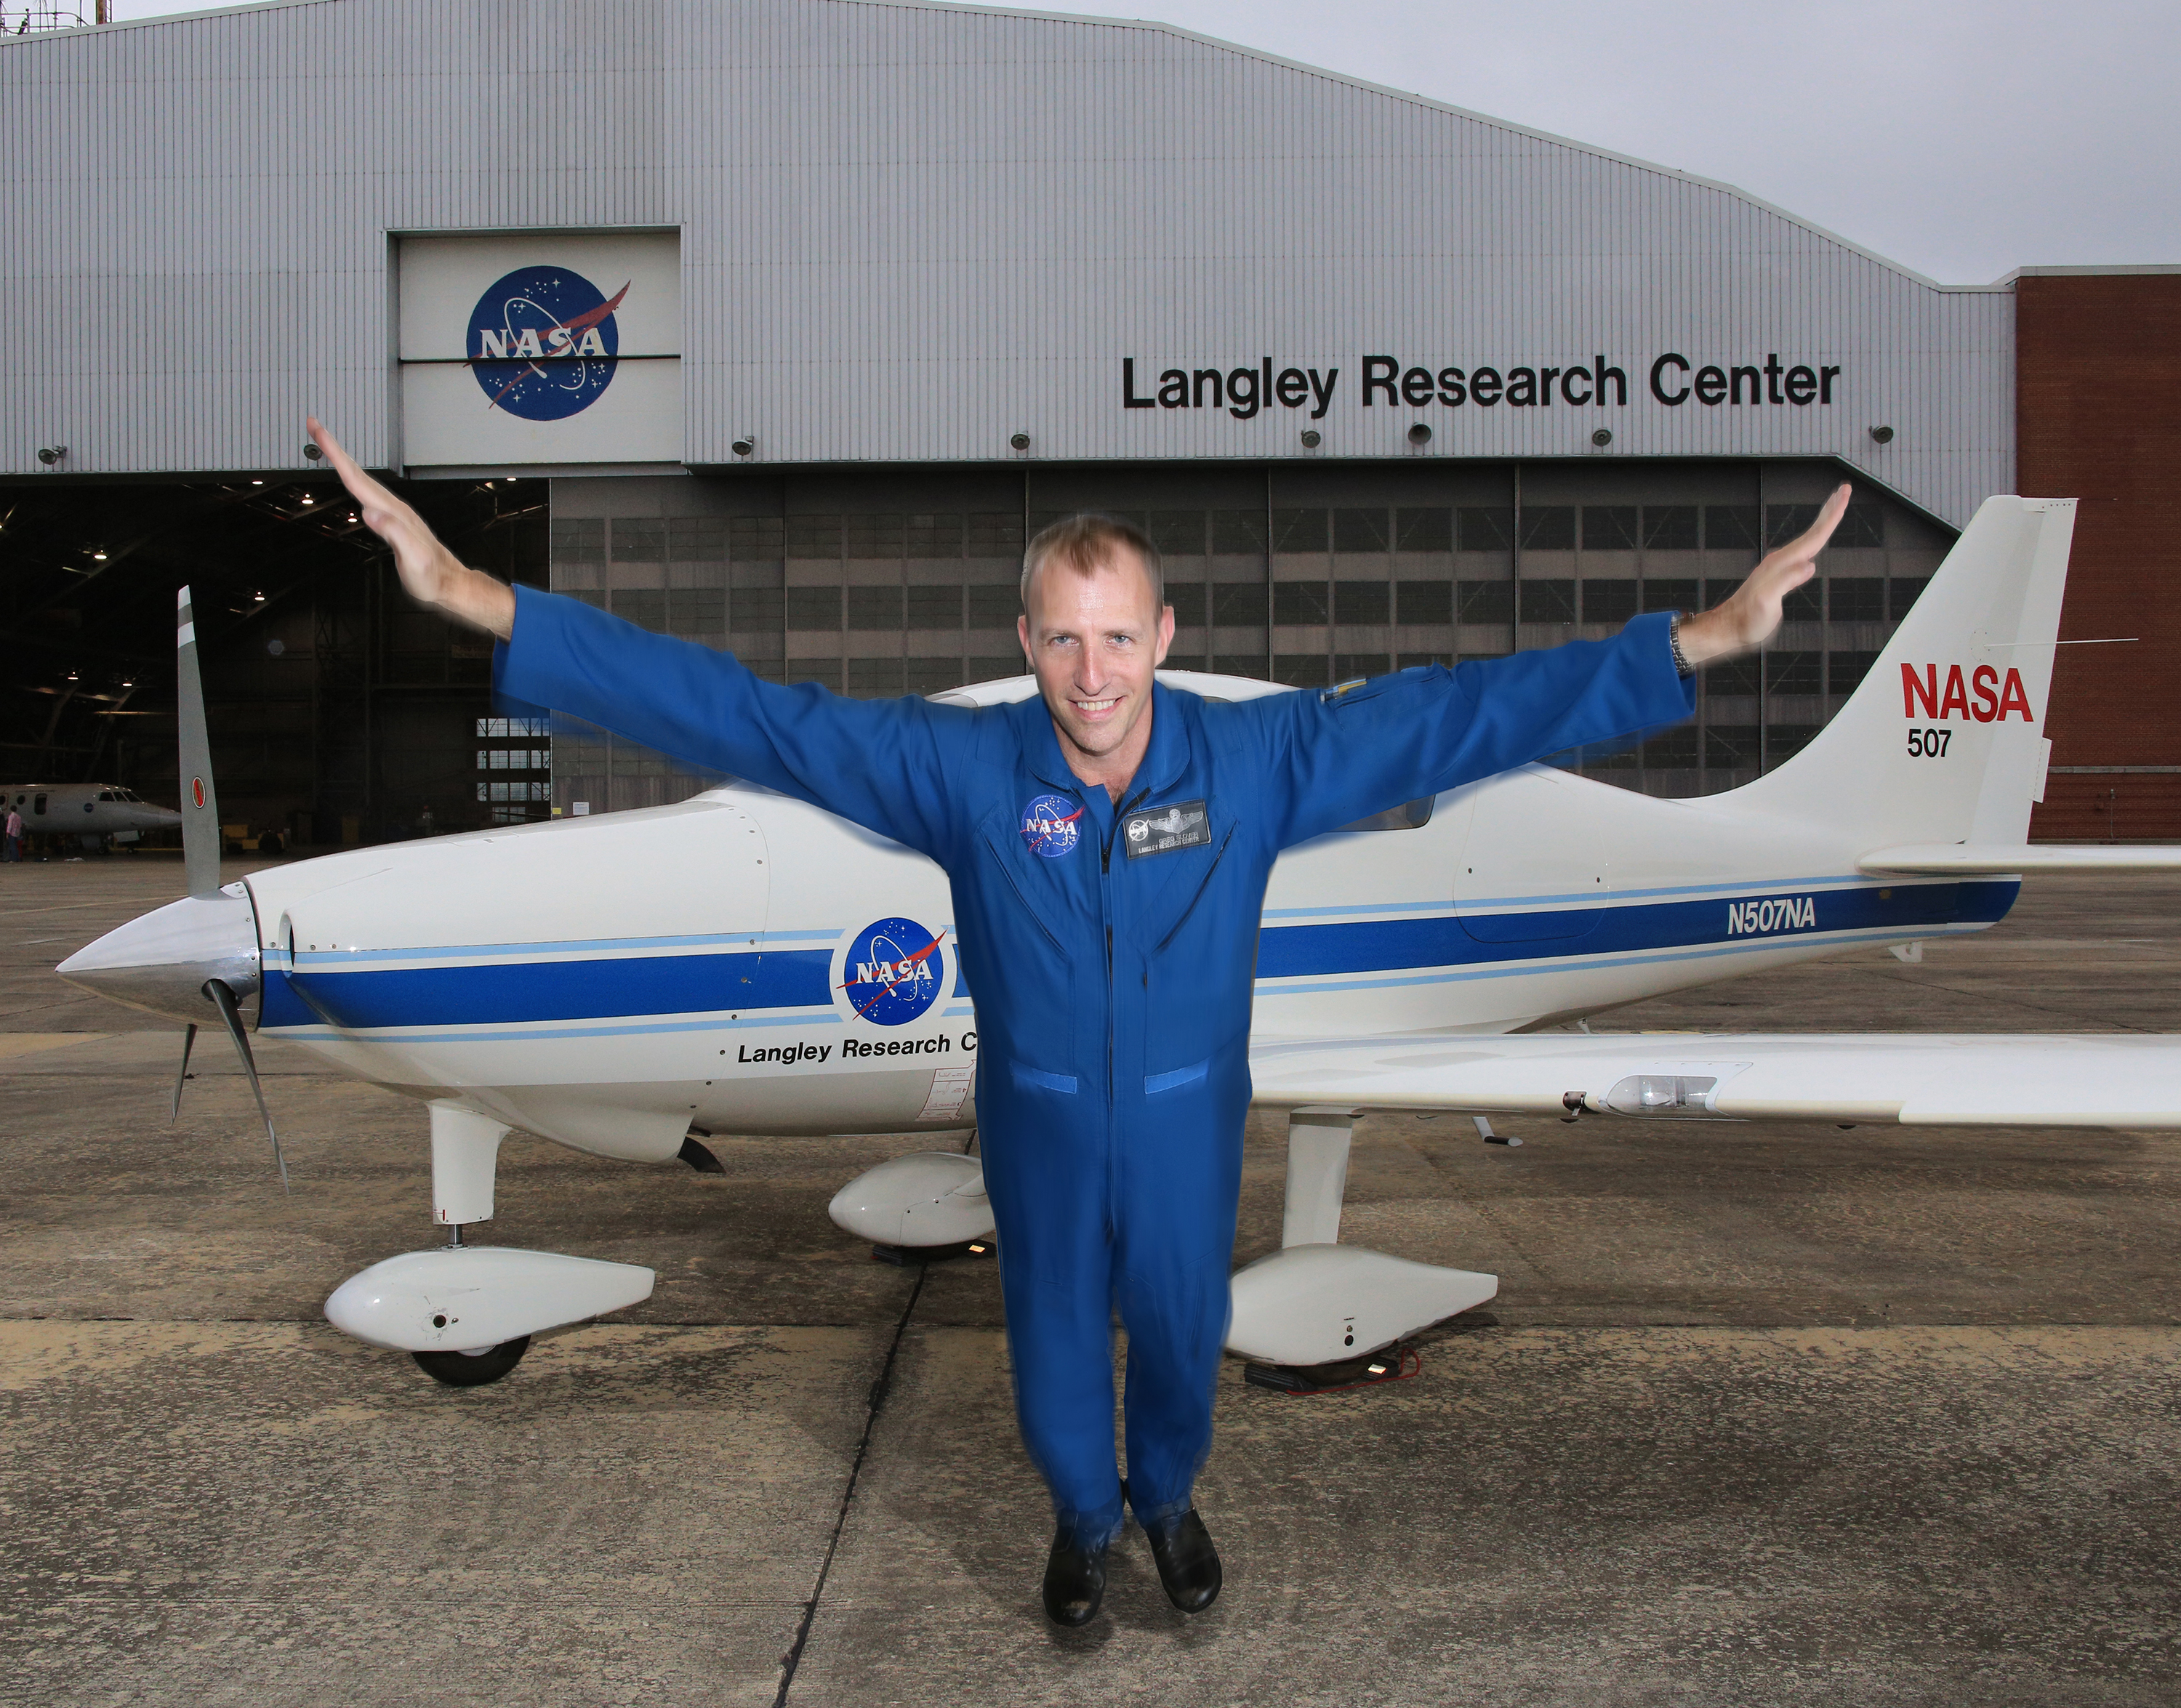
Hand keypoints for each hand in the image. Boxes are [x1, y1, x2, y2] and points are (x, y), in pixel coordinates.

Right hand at [306, 418, 515, 638]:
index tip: (319, 432)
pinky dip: (355, 480)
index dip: (336, 454)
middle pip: (357, 472)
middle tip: (314, 426)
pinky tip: (352, 481)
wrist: (449, 582)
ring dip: (343, 461)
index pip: (357, 478)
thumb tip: (370, 513)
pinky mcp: (395, 519)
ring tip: (327, 446)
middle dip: (334, 448)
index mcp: (392, 512)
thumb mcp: (413, 558)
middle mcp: (393, 506)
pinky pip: (368, 492)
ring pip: (363, 480)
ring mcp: (394, 511)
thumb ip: (394, 534)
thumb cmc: (431, 575)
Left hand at [1675, 483, 1849, 666]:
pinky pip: (1802, 550)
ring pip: (1807, 538)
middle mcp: (1781, 560)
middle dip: (1830, 510)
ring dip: (1822, 521)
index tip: (1843, 495)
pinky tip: (1815, 543)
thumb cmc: (1747, 620)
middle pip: (1812, 531)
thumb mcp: (1767, 602)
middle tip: (1844, 490)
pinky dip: (1813, 540)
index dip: (1832, 516)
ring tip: (1834, 507)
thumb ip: (1785, 582)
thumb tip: (1809, 565)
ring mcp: (1779, 566)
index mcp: (1783, 563)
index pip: (1814, 535)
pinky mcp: (1779, 574)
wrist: (1729, 627)